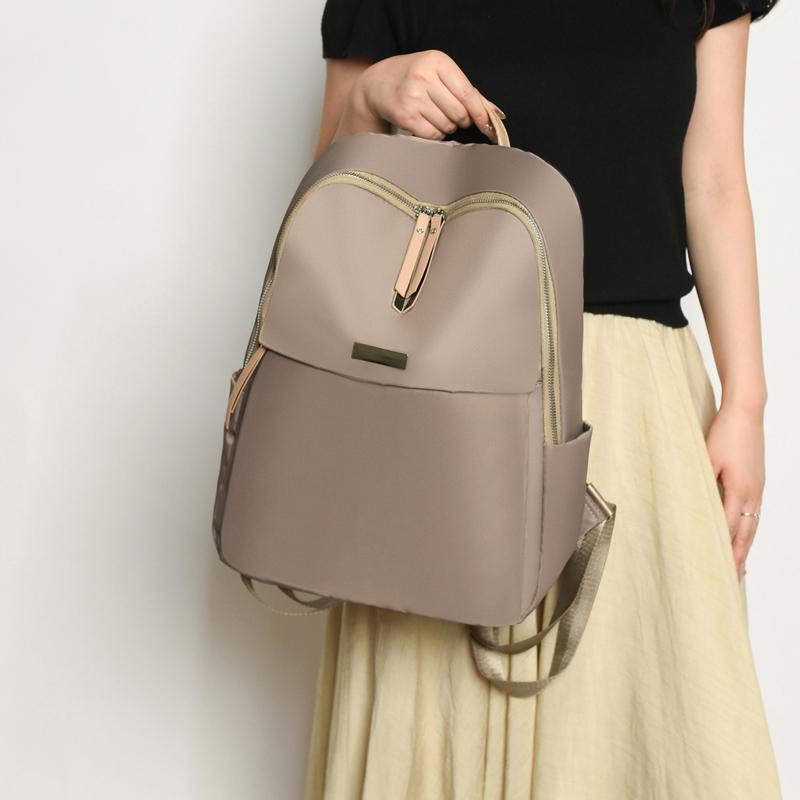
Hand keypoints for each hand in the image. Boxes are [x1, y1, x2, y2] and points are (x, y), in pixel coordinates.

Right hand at [335, 50, 503, 142]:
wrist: (377, 84)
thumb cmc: (413, 78)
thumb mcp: (439, 74)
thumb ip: (468, 92)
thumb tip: (496, 114)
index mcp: (437, 62)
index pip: (468, 93)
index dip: (480, 113)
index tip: (489, 127)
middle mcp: (424, 77)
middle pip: (459, 113)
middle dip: (460, 119)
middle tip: (450, 114)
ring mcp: (413, 97)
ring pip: (446, 126)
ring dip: (445, 127)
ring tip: (432, 114)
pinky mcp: (404, 116)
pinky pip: (432, 135)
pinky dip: (433, 134)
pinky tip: (424, 123)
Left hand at [705, 401, 764, 579]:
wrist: (746, 412)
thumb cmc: (724, 433)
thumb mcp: (706, 459)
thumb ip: (702, 484)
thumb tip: (695, 507)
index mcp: (739, 490)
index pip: (728, 528)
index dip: (721, 550)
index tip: (713, 568)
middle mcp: (752, 494)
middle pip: (745, 534)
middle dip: (737, 558)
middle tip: (730, 580)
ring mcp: (758, 489)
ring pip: (752, 526)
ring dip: (744, 548)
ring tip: (739, 567)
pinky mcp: (757, 482)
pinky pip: (754, 515)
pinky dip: (749, 531)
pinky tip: (744, 536)